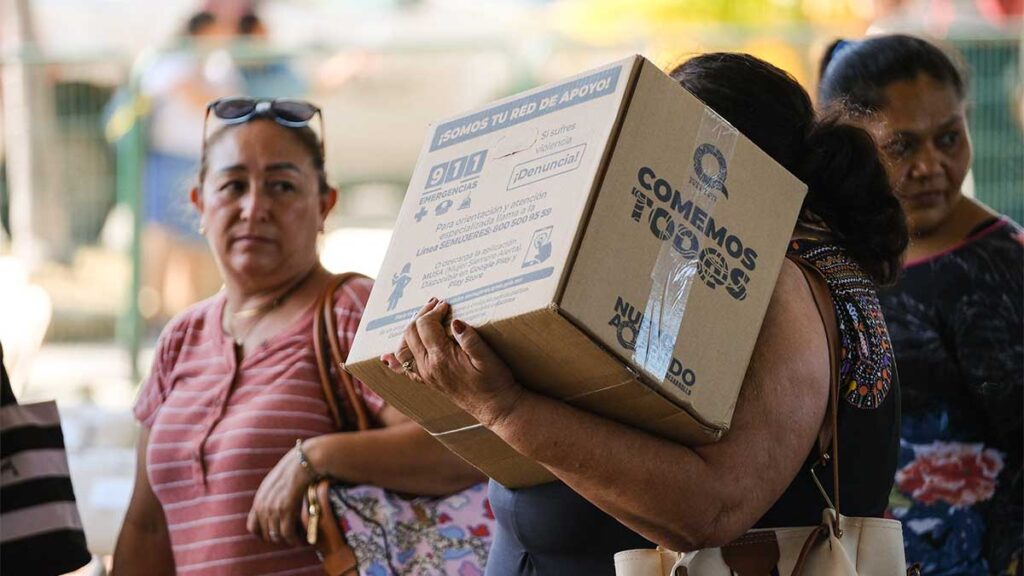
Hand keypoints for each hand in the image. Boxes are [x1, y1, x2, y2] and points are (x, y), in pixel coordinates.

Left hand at [247, 442, 310, 545]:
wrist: (302, 462)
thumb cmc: (293, 470)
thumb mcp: (274, 482)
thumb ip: (270, 496)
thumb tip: (275, 507)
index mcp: (259, 500)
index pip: (252, 527)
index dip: (263, 533)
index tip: (275, 533)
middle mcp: (263, 506)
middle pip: (266, 534)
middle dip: (278, 538)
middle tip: (290, 537)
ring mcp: (273, 509)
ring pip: (277, 536)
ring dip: (287, 540)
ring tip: (297, 540)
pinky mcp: (286, 511)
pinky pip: (287, 534)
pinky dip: (294, 540)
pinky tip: (300, 540)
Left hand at [382, 299, 522, 427]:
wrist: (495, 407)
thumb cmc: (494, 382)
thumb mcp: (488, 358)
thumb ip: (470, 339)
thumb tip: (456, 321)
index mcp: (442, 358)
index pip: (426, 326)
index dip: (434, 311)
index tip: (446, 304)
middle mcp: (428, 367)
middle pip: (411, 333)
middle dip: (421, 315)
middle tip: (435, 304)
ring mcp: (425, 375)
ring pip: (403, 349)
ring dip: (410, 330)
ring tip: (422, 319)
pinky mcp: (428, 381)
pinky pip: (404, 370)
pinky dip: (395, 361)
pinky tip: (387, 357)